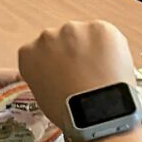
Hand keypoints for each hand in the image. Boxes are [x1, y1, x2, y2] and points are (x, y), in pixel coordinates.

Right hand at [16, 21, 136, 135]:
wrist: (95, 112)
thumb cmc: (69, 113)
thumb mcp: (43, 97)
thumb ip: (46, 76)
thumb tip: (59, 74)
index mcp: (29, 53)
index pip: (40, 51)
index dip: (55, 62)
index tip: (65, 72)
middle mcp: (47, 36)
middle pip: (63, 40)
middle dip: (73, 52)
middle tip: (85, 73)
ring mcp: (73, 30)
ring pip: (85, 35)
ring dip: (92, 48)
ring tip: (101, 73)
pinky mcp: (99, 28)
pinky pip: (106, 35)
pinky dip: (110, 48)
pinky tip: (112, 67)